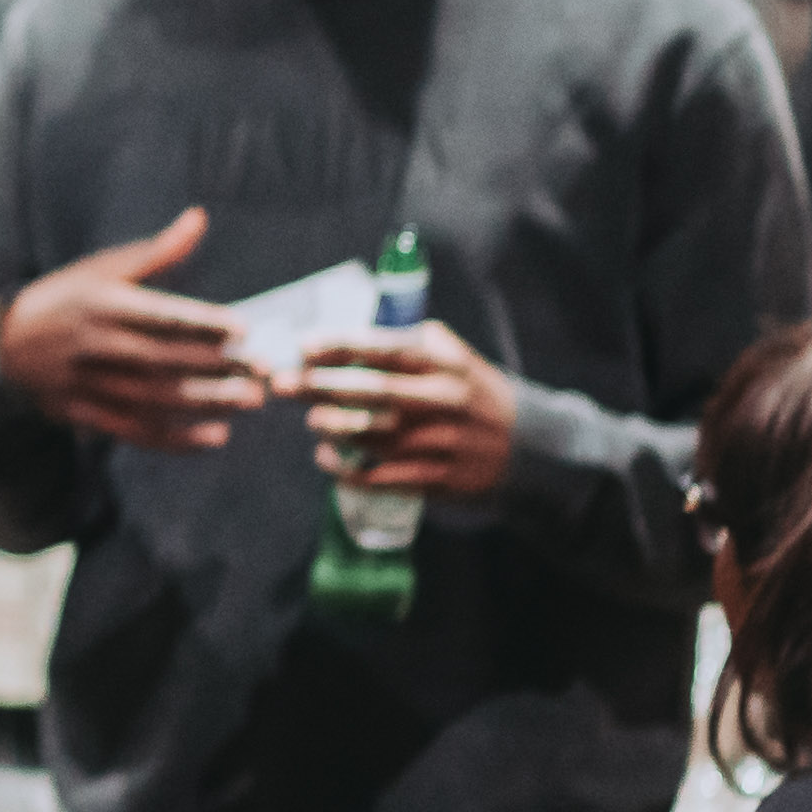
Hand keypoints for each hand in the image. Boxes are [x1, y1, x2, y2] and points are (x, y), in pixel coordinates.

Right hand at [0, 208, 267, 454]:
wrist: (6, 344)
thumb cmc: (67, 297)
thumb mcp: (103, 269)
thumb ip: (155, 251)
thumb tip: (199, 218)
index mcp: (103, 303)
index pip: (160, 315)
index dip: (202, 323)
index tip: (244, 329)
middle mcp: (96, 344)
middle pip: (164, 360)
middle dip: (216, 367)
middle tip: (263, 371)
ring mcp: (88, 383)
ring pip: (155, 398)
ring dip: (206, 402)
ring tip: (249, 400)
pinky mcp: (86, 413)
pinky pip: (136, 430)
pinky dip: (176, 438)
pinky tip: (215, 437)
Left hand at [302, 323, 517, 504]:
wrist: (530, 453)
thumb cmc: (478, 398)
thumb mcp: (459, 361)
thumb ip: (415, 343)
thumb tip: (354, 331)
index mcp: (446, 367)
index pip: (386, 350)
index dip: (341, 347)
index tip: (303, 346)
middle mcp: (443, 402)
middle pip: (372, 392)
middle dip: (320, 386)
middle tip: (282, 384)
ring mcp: (439, 443)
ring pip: (372, 435)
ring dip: (332, 427)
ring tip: (312, 420)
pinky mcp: (436, 479)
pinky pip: (381, 476)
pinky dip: (347, 469)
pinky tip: (325, 458)